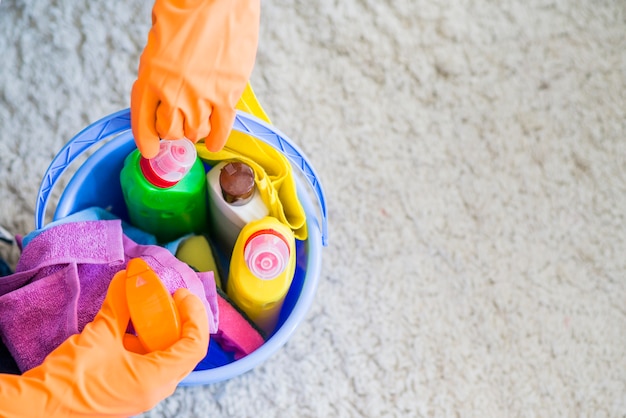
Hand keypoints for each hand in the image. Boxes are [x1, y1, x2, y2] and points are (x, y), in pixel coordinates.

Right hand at [0, 270, 208, 416]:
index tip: (181, 294)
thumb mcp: (100, 334)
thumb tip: (128, 277)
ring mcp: (146, 390)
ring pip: (169, 355)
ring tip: (155, 304)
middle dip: (182, 319)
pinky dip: (149, 339)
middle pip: (186, 350)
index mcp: (156, 379)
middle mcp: (157, 388)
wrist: (41, 405)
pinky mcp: (133, 388)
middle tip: (171, 296)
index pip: (194, 346)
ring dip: (165, 328)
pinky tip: (137, 319)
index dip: (194, 315)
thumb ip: (119, 304)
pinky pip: (152, 360)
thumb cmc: (71, 376)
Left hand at [131, 0, 260, 157]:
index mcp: (151, 75)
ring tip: (199, 125)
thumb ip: (156, 68)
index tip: (151, 150)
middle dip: (174, 133)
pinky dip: (217, 139)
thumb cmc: (188, 10)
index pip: (143, 122)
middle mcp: (174, 90)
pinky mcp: (228, 95)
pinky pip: (222, 129)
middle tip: (180, 127)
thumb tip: (159, 92)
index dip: (147, 141)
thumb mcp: (158, 39)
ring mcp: (203, 95)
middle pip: (171, 132)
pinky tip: (215, 141)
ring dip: (196, 132)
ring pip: (196, 133)